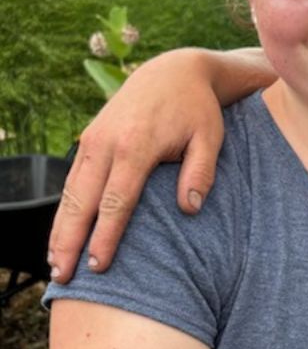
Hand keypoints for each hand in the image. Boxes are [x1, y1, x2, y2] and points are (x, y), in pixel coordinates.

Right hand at [48, 49, 224, 281]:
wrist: (173, 71)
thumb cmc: (197, 109)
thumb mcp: (210, 136)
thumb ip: (201, 172)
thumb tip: (190, 209)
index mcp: (136, 145)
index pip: (117, 200)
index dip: (106, 235)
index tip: (100, 265)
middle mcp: (107, 143)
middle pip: (82, 201)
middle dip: (70, 241)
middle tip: (63, 277)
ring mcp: (92, 141)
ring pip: (70, 193)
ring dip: (60, 230)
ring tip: (56, 265)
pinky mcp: (88, 140)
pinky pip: (71, 181)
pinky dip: (64, 210)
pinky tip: (62, 235)